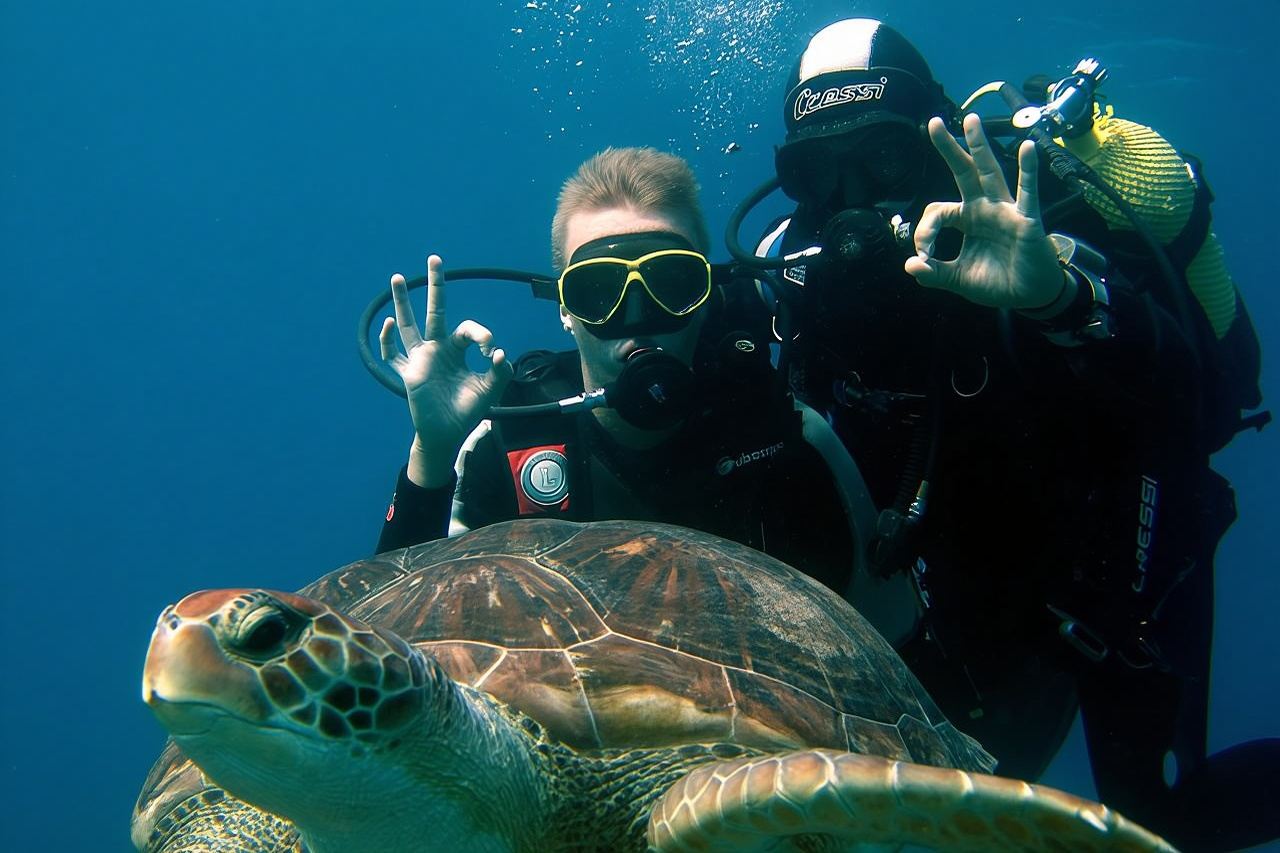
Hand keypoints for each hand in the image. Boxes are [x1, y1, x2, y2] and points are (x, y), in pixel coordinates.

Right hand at [380, 255, 513, 487]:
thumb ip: (500, 372)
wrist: (448, 434)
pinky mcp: (408, 374)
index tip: (491, 352)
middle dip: (436, 285)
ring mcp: (420, 359)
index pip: (467, 329)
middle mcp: (437, 348)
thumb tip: (501, 353)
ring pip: (409, 325)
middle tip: (435, 258)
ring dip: (403, 302)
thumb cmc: (467, 410)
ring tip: (399, 277)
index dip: (481, 335)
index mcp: (457, 349)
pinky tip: (389, 324)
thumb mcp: (490, 390)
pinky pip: (394, 355)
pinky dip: (389, 341)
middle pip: (435, 311)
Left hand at [904, 114, 1065, 310]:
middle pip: (963, 173)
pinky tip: (1028, 147)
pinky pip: (1027, 193)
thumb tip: (910, 265)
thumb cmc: (998, 282)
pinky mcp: (1026, 220)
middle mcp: (984, 208)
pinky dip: (1028, 171)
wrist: (1029, 295)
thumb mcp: (959, 279)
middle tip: (933, 123)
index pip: (937, 211)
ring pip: (989, 173)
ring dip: (979, 147)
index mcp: (967, 219)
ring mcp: (1005, 211)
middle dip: (949, 149)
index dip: (924, 231)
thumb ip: (935, 274)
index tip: (923, 255)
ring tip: (971, 119)